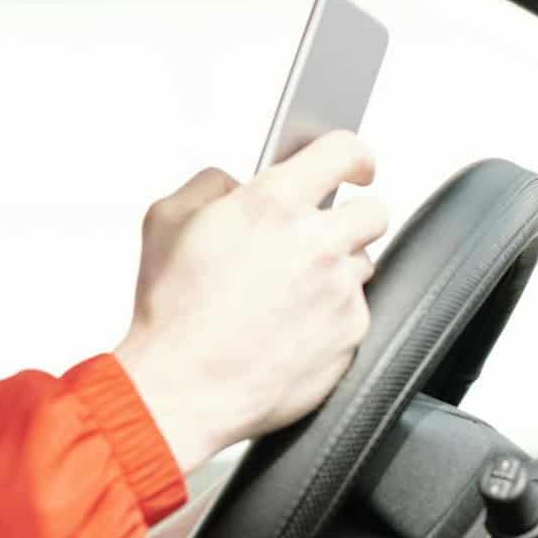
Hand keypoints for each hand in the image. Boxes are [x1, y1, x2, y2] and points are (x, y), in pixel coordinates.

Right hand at [113, 132, 387, 472]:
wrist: (182, 387)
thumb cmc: (170, 310)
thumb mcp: (165, 220)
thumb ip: (210, 184)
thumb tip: (238, 184)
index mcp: (274, 204)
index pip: (344, 151)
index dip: (353, 154)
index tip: (355, 164)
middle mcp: (317, 243)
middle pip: (372, 211)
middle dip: (348, 217)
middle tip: (316, 235)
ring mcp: (340, 291)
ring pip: (362, 264)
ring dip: (335, 270)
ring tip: (287, 291)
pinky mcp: (350, 335)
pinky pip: (353, 312)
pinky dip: (329, 316)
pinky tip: (288, 326)